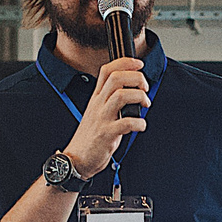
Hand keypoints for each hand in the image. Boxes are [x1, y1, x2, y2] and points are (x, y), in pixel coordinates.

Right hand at [63, 58, 149, 178]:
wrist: (77, 159)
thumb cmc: (90, 138)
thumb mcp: (97, 113)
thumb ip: (110, 101)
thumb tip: (132, 93)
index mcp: (96, 98)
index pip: (107, 70)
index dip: (125, 62)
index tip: (138, 64)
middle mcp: (98, 105)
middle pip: (117, 78)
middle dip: (136, 78)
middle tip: (145, 88)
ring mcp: (102, 118)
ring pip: (122, 96)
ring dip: (140, 97)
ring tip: (145, 105)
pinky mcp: (107, 134)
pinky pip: (127, 123)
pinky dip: (139, 123)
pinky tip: (141, 126)